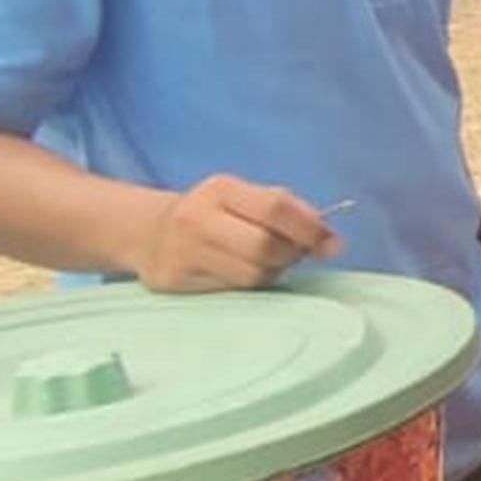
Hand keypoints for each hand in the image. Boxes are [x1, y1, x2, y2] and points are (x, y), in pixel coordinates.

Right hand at [129, 174, 340, 292]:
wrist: (149, 233)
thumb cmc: (215, 214)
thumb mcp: (245, 197)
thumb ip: (288, 210)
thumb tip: (330, 240)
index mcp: (221, 189)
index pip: (275, 208)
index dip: (310, 228)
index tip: (332, 243)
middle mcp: (197, 218)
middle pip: (264, 247)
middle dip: (291, 255)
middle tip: (297, 255)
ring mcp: (183, 251)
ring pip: (251, 275)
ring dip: (272, 273)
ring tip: (266, 262)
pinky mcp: (175, 280)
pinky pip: (231, 291)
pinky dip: (249, 286)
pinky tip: (242, 273)